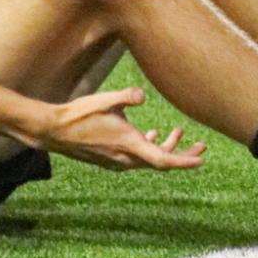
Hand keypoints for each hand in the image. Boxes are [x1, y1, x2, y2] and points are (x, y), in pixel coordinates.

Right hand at [36, 86, 205, 172]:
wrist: (54, 131)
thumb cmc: (80, 114)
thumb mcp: (106, 100)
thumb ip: (128, 97)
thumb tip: (142, 95)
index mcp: (129, 145)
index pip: (164, 160)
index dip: (185, 160)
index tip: (201, 159)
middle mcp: (126, 159)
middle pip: (162, 161)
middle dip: (183, 153)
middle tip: (202, 145)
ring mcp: (117, 161)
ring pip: (149, 158)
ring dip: (166, 147)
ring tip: (178, 131)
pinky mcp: (111, 159)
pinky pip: (138, 157)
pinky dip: (149, 148)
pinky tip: (151, 135)